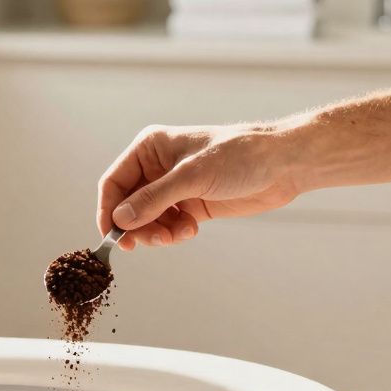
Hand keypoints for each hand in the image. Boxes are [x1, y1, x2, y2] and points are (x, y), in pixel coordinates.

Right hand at [97, 124, 301, 249]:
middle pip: (128, 206)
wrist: (281, 165)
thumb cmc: (239, 156)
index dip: (108, 211)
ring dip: (157, 233)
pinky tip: (191, 230)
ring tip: (177, 235)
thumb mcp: (192, 176)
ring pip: (148, 220)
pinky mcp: (191, 205)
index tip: (111, 238)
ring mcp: (174, 188)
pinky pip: (168, 226)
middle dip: (137, 227)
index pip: (114, 183)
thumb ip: (154, 198)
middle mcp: (157, 167)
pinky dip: (174, 233)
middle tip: (151, 242)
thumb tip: (120, 220)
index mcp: (150, 148)